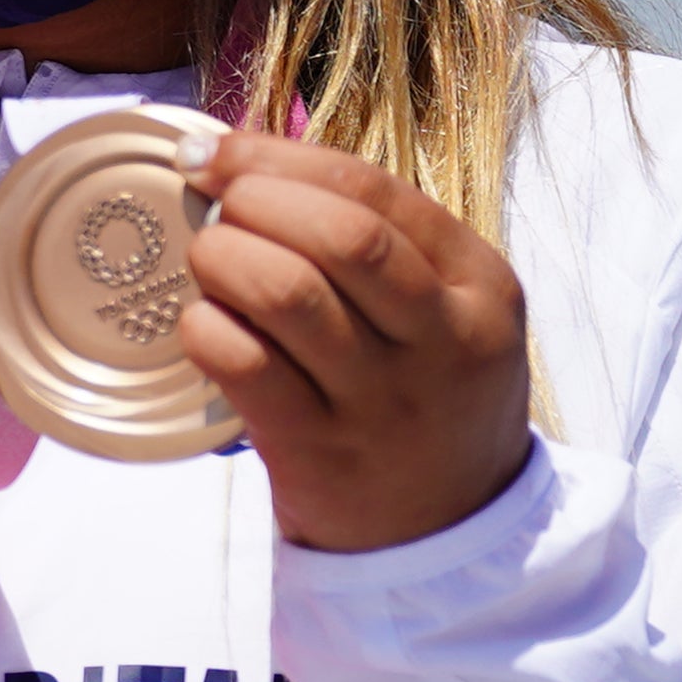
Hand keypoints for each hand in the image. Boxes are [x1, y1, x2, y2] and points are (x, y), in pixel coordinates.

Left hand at [179, 128, 531, 553]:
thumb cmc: (425, 395)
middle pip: (339, 236)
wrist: (447, 530)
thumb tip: (242, 159)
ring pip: (287, 294)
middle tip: (213, 208)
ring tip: (205, 259)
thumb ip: (374, 238)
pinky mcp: (321, 455)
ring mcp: (383, 403)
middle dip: (254, 201)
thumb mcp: (443, 310)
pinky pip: (245, 368)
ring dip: (223, 258)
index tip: (216, 151)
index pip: (373, 191)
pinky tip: (200, 322)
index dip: (278, 159)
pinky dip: (205, 328)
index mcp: (482, 286)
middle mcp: (444, 341)